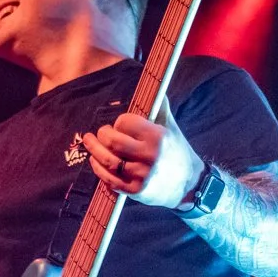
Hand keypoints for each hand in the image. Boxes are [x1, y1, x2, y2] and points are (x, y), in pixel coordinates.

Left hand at [81, 112, 204, 208]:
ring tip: (89, 143)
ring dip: (94, 151)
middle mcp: (150, 156)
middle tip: (99, 133)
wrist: (188, 184)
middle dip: (102, 135)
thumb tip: (155, 86)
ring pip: (108, 161)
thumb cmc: (175, 150)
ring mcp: (142, 175)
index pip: (125, 123)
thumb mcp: (170, 127)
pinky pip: (110, 180)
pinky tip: (95, 162)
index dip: (118, 123)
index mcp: (157, 136)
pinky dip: (99, 170)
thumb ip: (160, 107)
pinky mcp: (136, 191)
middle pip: (113, 142)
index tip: (118, 125)